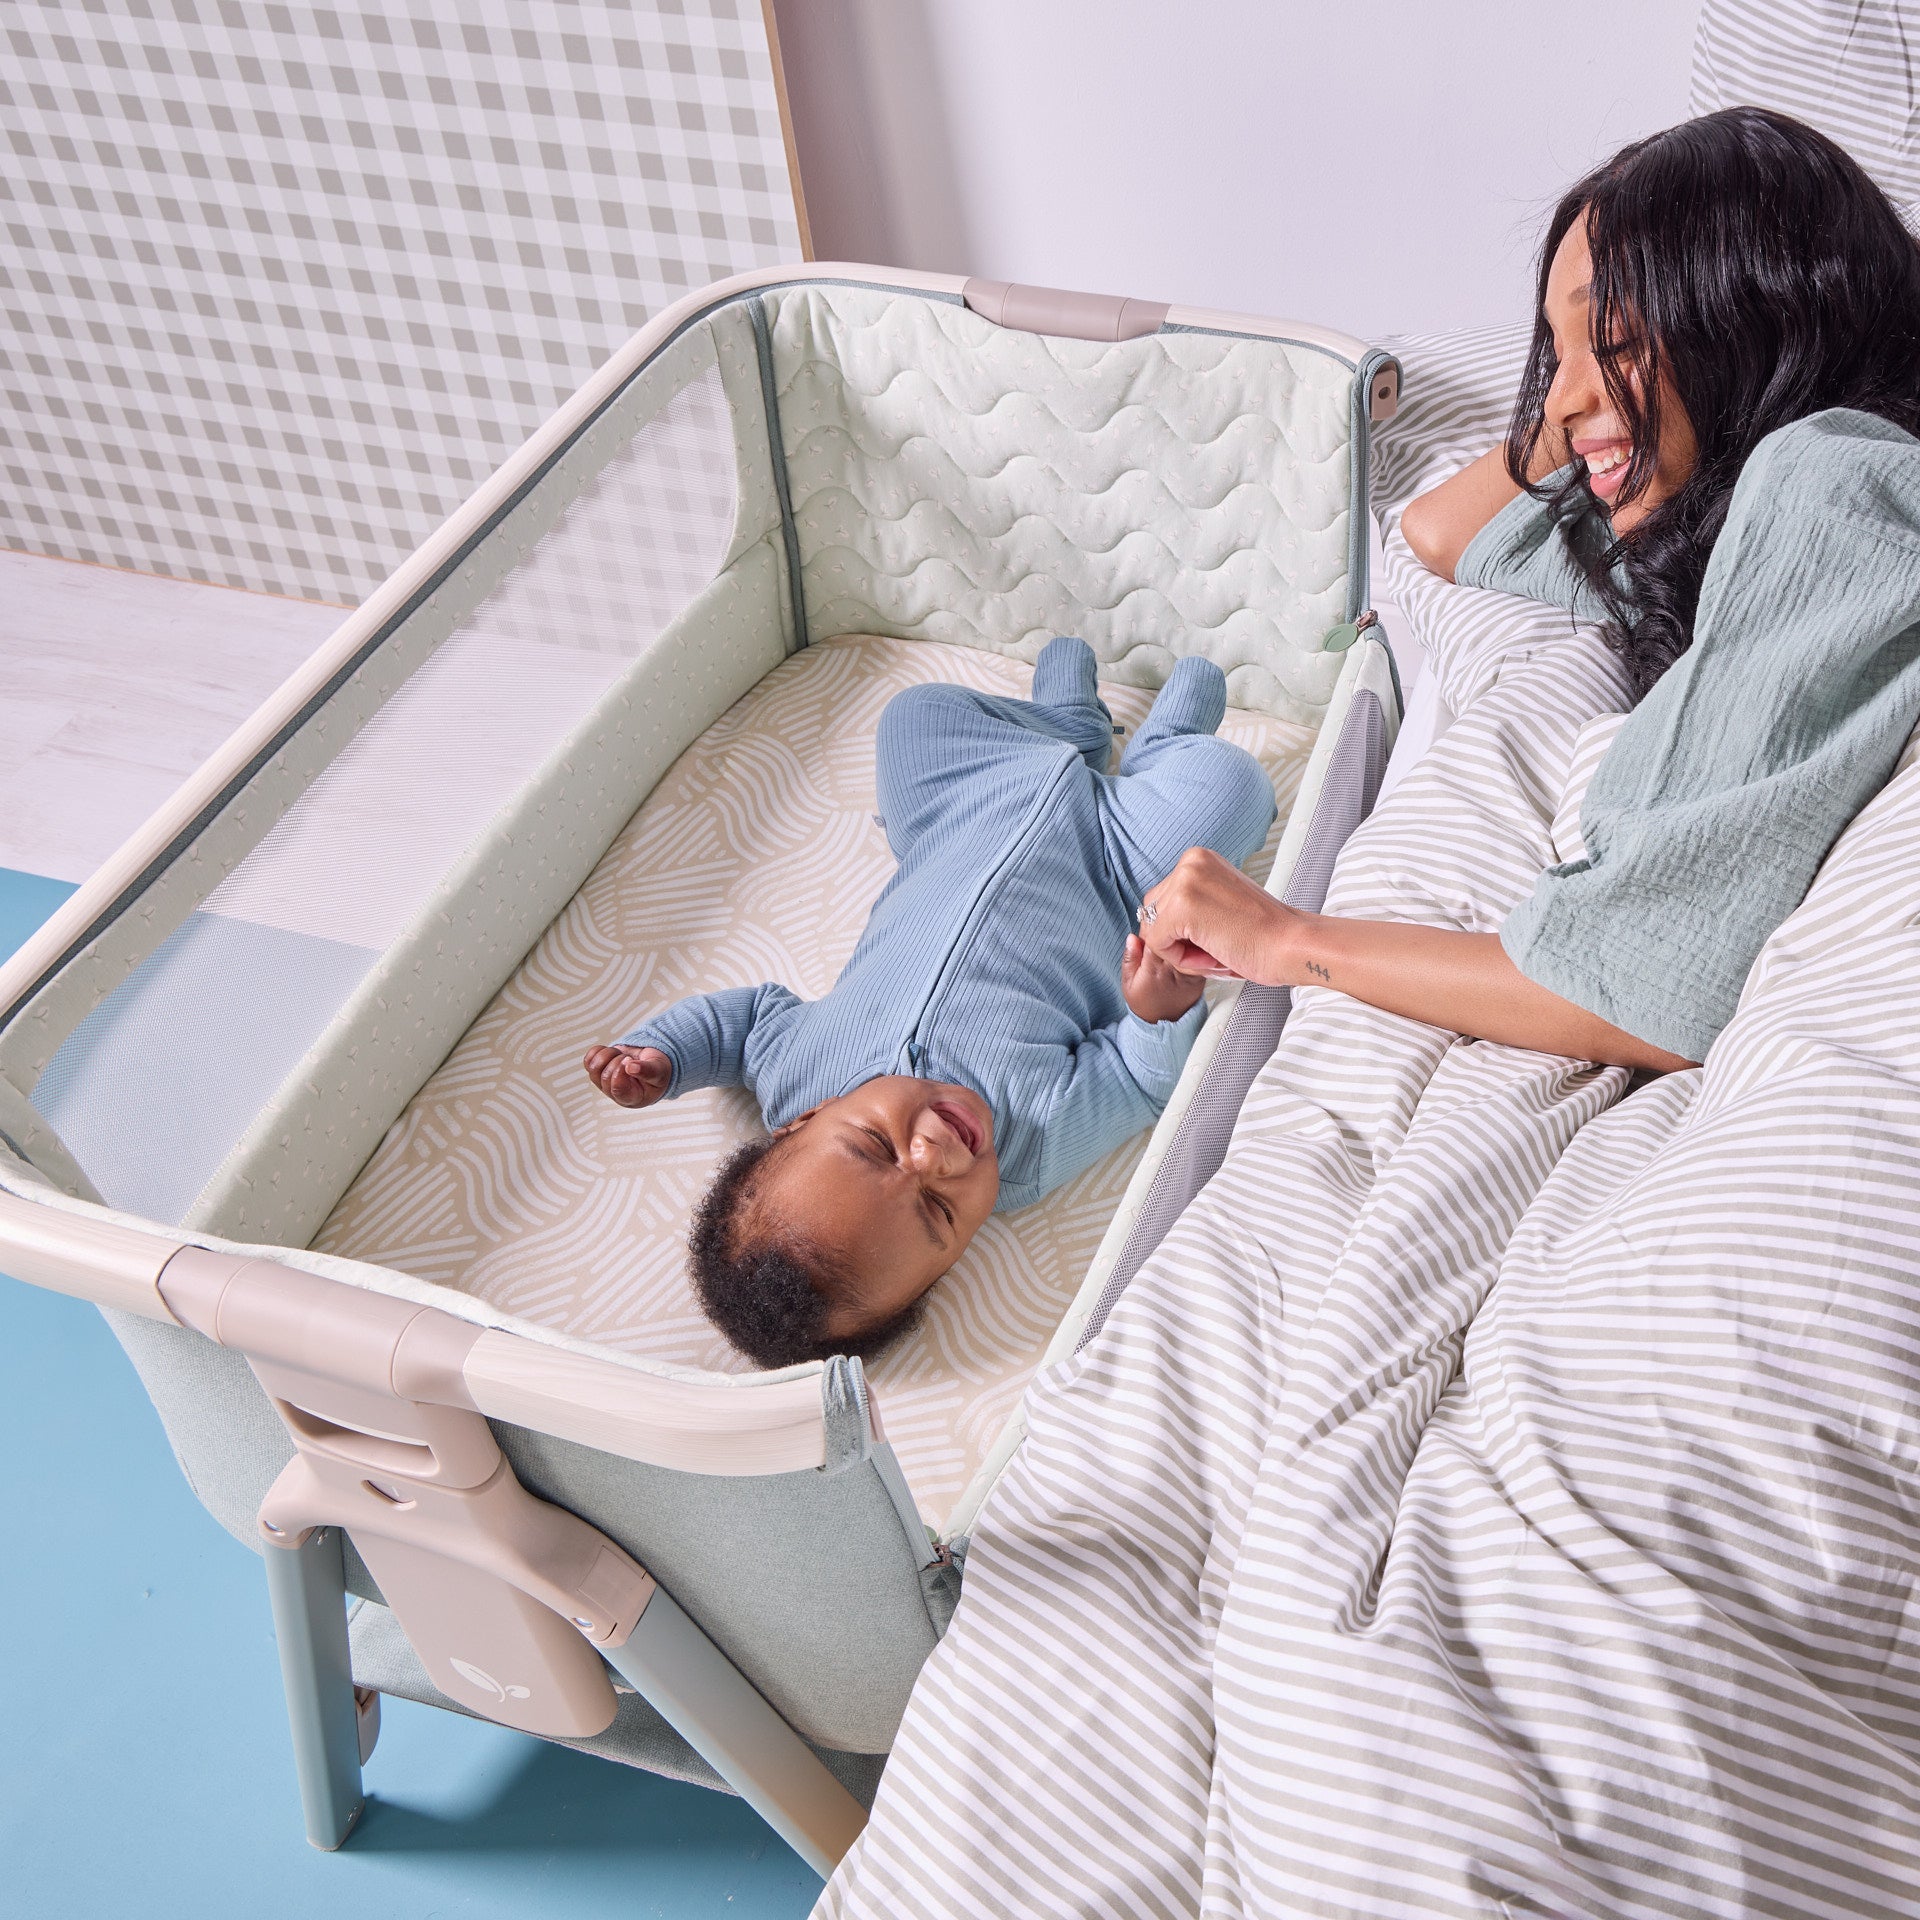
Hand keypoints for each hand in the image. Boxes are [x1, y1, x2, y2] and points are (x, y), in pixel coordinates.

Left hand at [583, 1044, 671, 1107]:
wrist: (650, 1062)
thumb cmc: (657, 1072)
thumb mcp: (659, 1071)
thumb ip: (648, 1071)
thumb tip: (631, 1067)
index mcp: (631, 1098)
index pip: (617, 1090)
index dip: (620, 1073)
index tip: (630, 1061)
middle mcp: (615, 1092)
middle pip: (605, 1076)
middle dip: (618, 1061)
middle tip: (629, 1058)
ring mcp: (604, 1082)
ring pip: (594, 1067)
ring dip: (608, 1055)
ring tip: (622, 1055)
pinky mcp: (597, 1070)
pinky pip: (588, 1060)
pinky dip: (599, 1051)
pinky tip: (612, 1053)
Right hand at [1122, 933, 1205, 1023]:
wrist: (1167, 1024)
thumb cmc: (1145, 1002)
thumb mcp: (1128, 983)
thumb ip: (1130, 958)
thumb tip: (1132, 937)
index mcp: (1153, 968)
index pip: (1155, 934)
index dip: (1151, 926)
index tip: (1147, 928)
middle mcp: (1173, 969)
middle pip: (1173, 935)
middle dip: (1167, 928)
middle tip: (1160, 933)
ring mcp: (1189, 972)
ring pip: (1187, 942)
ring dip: (1179, 937)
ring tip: (1171, 942)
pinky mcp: (1200, 975)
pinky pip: (1196, 954)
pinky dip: (1190, 948)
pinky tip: (1182, 953)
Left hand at [1137, 847, 1302, 985]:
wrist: (1292, 945)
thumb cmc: (1264, 935)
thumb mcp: (1218, 904)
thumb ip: (1190, 904)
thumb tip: (1148, 924)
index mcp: (1199, 859)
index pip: (1162, 901)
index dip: (1184, 930)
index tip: (1220, 933)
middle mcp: (1190, 861)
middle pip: (1152, 914)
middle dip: (1178, 940)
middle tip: (1218, 946)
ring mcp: (1185, 881)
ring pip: (1153, 930)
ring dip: (1181, 951)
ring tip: (1217, 950)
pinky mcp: (1182, 906)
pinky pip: (1157, 945)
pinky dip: (1182, 960)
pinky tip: (1214, 955)